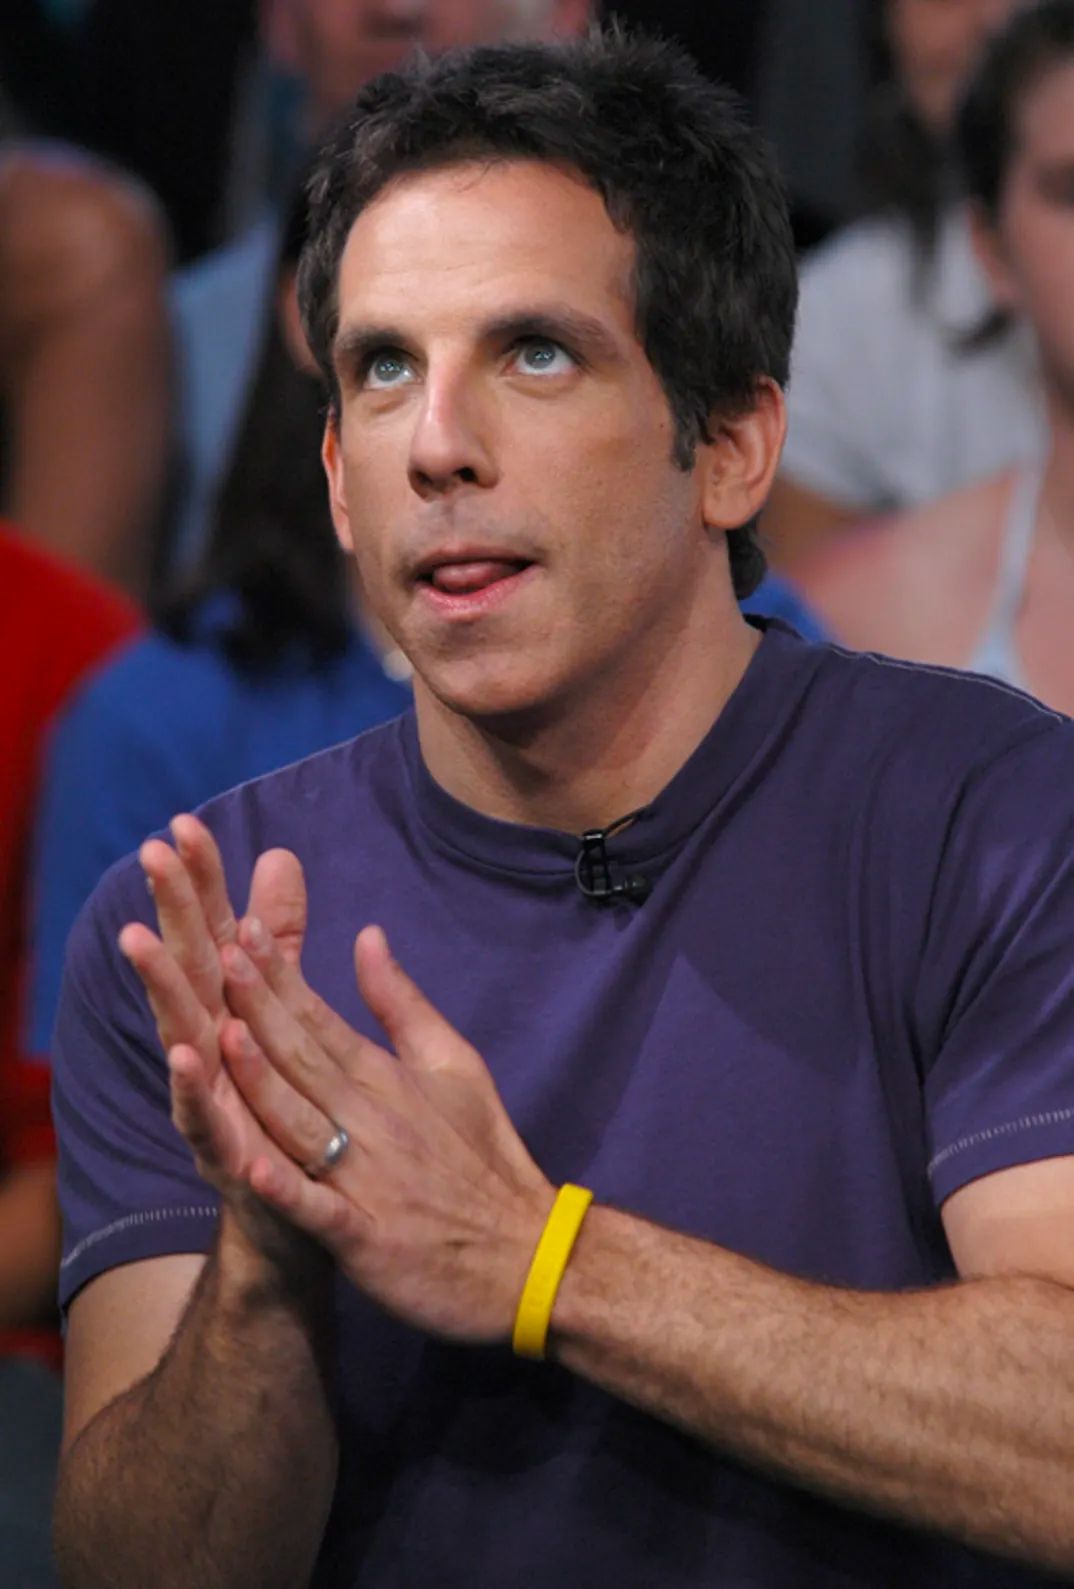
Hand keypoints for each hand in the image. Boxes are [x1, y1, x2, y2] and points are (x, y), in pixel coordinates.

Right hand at [119, 816, 326, 1272]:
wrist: (299, 1229)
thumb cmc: (291, 1113)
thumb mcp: (290, 1014)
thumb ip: (279, 939)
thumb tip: (278, 855)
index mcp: (231, 1017)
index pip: (214, 935)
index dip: (200, 882)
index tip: (184, 822)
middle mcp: (211, 1055)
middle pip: (191, 972)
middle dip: (169, 911)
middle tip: (149, 854)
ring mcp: (215, 1107)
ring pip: (183, 1039)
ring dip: (162, 991)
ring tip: (140, 941)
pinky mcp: (230, 1160)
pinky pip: (209, 1123)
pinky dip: (196, 1091)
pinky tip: (185, 1057)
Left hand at [217, 915, 555, 1342]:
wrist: (527, 1254)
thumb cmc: (483, 1154)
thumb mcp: (454, 1063)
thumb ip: (401, 1003)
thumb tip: (367, 935)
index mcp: (387, 1078)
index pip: (322, 1019)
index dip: (280, 977)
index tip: (244, 930)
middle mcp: (372, 1120)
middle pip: (304, 1059)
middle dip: (259, 1008)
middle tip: (219, 956)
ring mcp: (367, 1180)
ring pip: (301, 1124)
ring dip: (264, 1083)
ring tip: (224, 1038)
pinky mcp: (366, 1238)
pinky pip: (321, 1211)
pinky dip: (289, 1192)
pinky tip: (252, 1170)